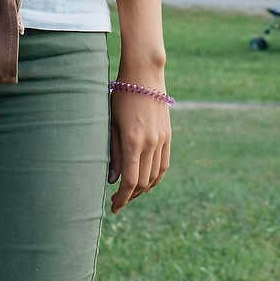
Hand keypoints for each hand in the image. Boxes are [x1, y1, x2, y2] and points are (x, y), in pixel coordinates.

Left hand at [109, 81, 171, 213]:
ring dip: (143, 189)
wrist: (144, 74)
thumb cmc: (120, 95)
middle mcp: (150, 143)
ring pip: (155, 176)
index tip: (113, 206)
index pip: (131, 182)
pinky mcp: (168, 135)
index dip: (122, 198)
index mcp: (133, 141)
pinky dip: (156, 177)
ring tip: (131, 194)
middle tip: (118, 201)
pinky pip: (164, 164)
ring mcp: (162, 139)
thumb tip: (113, 180)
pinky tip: (147, 182)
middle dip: (131, 196)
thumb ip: (113, 152)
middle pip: (143, 182)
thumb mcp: (111, 122)